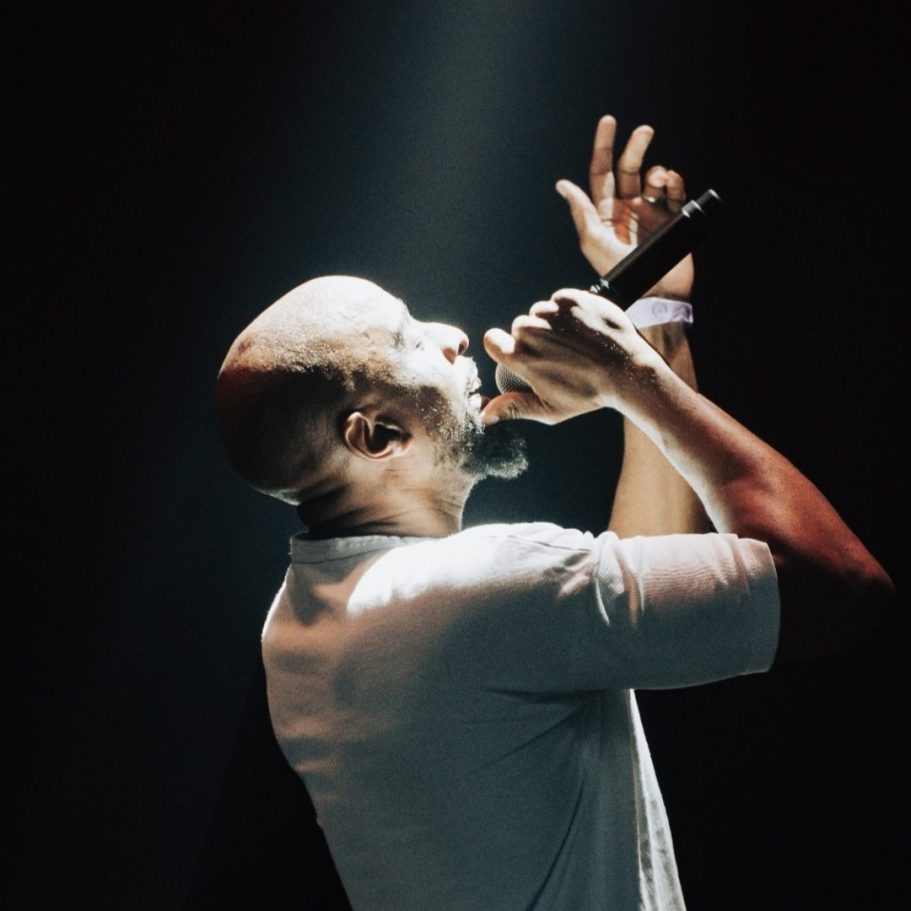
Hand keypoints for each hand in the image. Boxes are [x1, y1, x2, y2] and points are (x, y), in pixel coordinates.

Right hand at [481, 288, 665, 424]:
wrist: (629, 370)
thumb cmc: (589, 394)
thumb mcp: (549, 410)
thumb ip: (513, 408)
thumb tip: (484, 416)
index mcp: (521, 357)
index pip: (491, 340)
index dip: (503, 346)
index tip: (518, 353)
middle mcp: (532, 331)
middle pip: (519, 327)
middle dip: (533, 338)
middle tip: (559, 355)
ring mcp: (552, 312)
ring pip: (540, 313)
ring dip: (551, 324)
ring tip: (574, 343)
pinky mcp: (571, 298)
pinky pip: (559, 301)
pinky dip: (568, 312)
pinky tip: (583, 329)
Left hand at [556, 115, 693, 300]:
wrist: (653, 291)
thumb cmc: (618, 271)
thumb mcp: (593, 241)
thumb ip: (582, 211)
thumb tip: (562, 185)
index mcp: (606, 212)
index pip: (602, 173)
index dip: (603, 147)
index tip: (608, 122)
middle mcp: (628, 209)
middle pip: (629, 169)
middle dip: (635, 148)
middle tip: (644, 132)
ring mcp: (651, 213)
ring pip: (653, 179)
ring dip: (656, 171)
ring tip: (659, 179)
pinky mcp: (672, 219)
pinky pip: (675, 193)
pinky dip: (675, 183)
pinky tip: (671, 181)